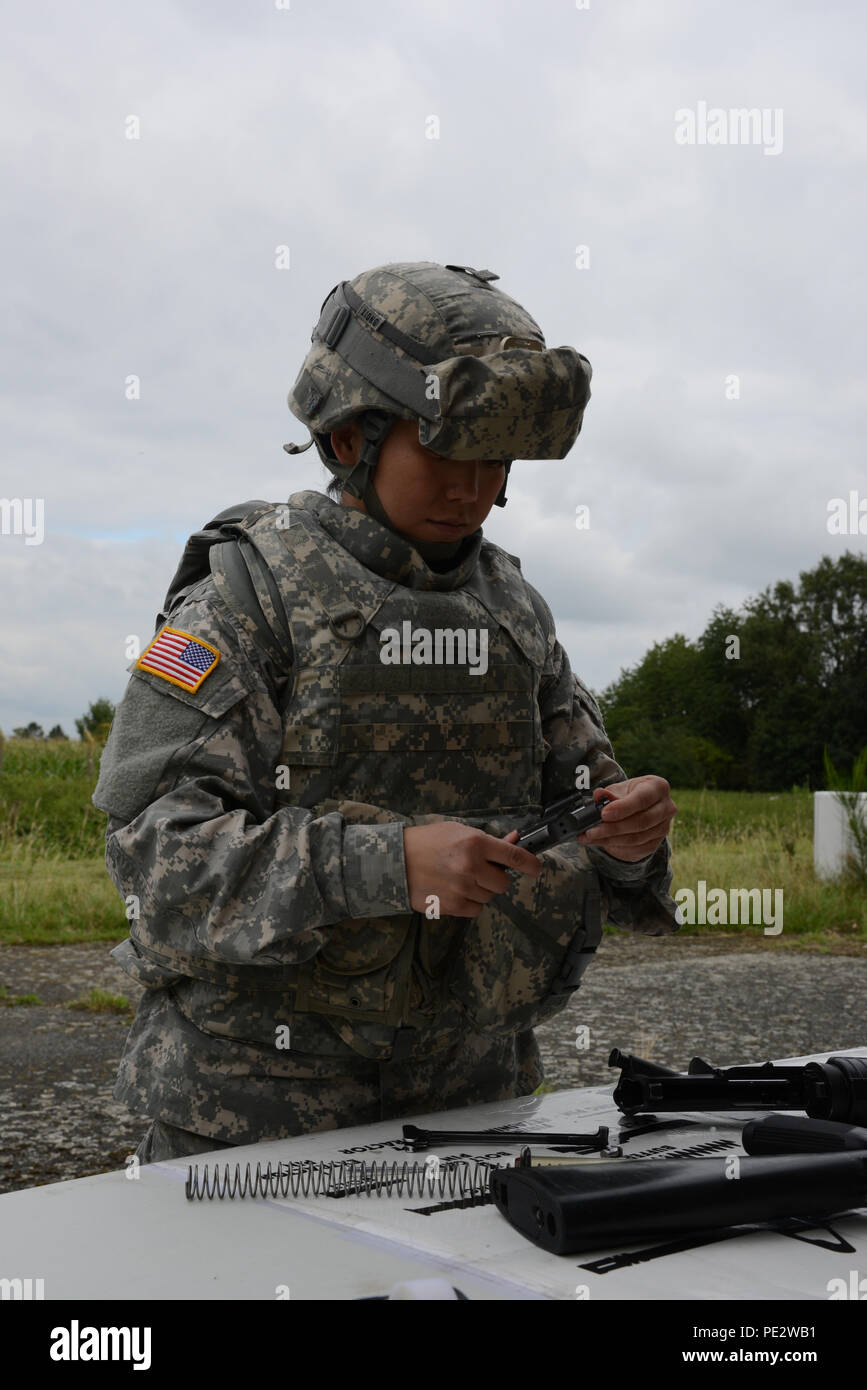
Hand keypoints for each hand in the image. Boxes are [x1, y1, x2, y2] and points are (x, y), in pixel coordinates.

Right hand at [403, 822, 540, 918]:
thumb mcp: (457, 831)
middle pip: (503, 882)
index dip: (530, 863)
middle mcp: (471, 866)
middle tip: (478, 871)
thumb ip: (487, 839)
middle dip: (495, 877)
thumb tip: (514, 842)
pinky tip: (453, 890)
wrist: (394, 861)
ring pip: (489, 896)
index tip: (536, 868)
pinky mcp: (452, 906)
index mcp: (474, 843)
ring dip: (480, 890)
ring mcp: (462, 888)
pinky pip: (476, 909)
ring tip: (458, 878)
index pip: (513, 856)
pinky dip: (469, 902)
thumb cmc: (426, 842)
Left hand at [576, 777, 676, 861]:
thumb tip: (599, 795)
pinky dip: (615, 847)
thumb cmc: (628, 794)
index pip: (642, 799)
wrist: (638, 808)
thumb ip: (609, 793)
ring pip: (636, 838)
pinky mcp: (656, 843)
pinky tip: (600, 842)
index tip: (603, 814)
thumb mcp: (619, 789)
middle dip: (613, 828)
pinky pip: (635, 849)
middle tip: (592, 830)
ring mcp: (663, 828)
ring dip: (610, 839)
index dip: (623, 808)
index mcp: (658, 787)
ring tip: (590, 837)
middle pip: (641, 822)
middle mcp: (666, 808)